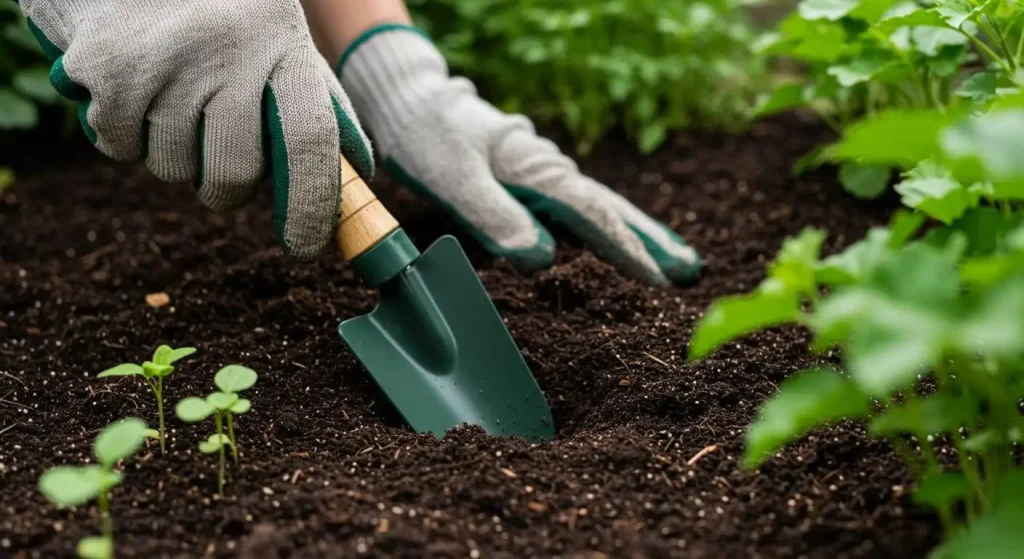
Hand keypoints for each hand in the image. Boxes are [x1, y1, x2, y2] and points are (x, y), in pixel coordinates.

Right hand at [18, 0, 373, 257]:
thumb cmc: (220, 7)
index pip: (310, 141)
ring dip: (171, 155)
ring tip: (170, 99)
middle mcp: (228, 51)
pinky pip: (119, 147)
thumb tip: (360, 174)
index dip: (311, 204)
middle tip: (217, 171)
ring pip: (171, 167)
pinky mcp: (109, 68)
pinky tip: (133, 90)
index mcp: (284, 45)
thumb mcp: (279, 37)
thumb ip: (318, 101)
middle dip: (224, 192)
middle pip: (232, 174)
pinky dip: (123, 135)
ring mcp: (165, 59)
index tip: (305, 245)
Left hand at [336, 26, 700, 286]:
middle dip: (653, 241)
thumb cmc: (428, 137)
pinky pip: (580, 206)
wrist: (410, 102)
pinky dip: (608, 225)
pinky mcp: (532, 178)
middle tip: (692, 273)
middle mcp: (549, 170)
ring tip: (676, 261)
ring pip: (602, 206)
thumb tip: (540, 259)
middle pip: (612, 209)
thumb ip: (494, 216)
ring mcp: (544, 172)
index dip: (629, 249)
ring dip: (640, 234)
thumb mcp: (453, 178)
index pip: (593, 215)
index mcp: (537, 170)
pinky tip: (618, 238)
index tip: (661, 279)